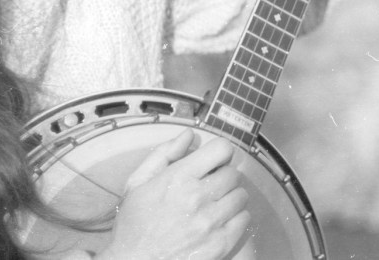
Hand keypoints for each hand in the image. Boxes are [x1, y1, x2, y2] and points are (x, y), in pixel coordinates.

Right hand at [97, 130, 249, 259]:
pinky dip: (235, 218)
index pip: (222, 149)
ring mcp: (212, 222)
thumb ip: (164, 154)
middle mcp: (198, 197)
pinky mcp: (221, 243)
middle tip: (209, 187)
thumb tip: (190, 135)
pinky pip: (244, 218)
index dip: (219, 153)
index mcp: (179, 178)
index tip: (212, 162)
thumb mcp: (137, 183)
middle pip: (233, 173)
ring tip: (214, 205)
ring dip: (230, 197)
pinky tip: (218, 221)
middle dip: (223, 177)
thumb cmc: (134, 224)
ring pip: (241, 195)